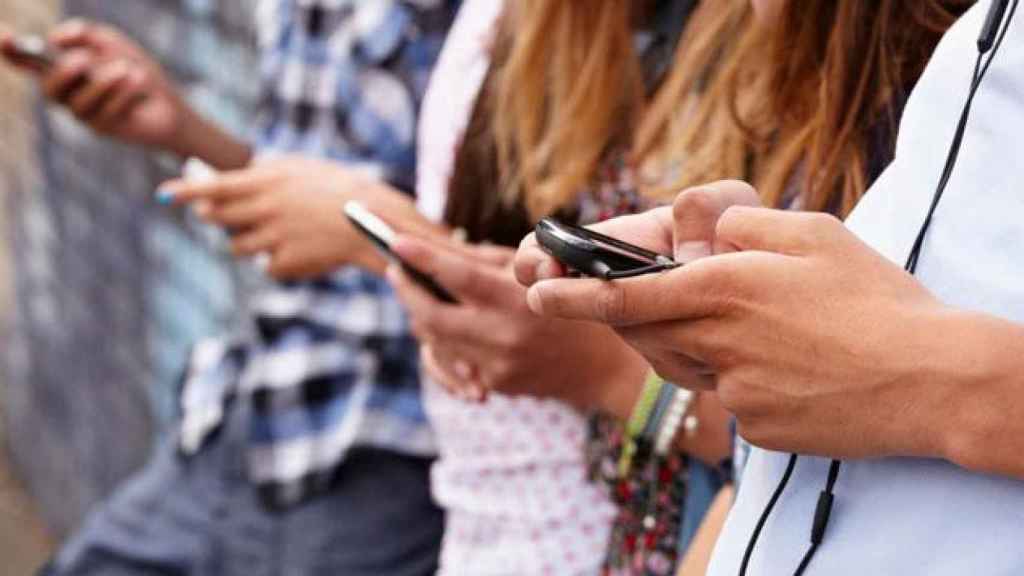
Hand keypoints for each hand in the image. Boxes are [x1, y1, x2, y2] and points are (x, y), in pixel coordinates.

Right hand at [0, 20, 248, 168]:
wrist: (169, 104)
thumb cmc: (136, 72)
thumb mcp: (112, 44)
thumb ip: (85, 34)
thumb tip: (56, 37)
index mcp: (63, 70)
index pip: (28, 63)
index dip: (11, 52)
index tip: (4, 36)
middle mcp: (68, 95)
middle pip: (48, 90)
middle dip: (63, 73)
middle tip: (82, 60)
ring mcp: (84, 115)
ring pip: (78, 104)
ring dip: (103, 82)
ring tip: (128, 68)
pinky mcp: (104, 129)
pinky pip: (106, 112)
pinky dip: (124, 93)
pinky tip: (139, 80)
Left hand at [160, 155, 437, 279]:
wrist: (369, 220)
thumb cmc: (336, 188)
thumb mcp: (299, 168)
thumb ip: (261, 175)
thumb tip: (224, 186)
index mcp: (267, 182)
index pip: (213, 186)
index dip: (185, 192)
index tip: (164, 195)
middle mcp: (265, 209)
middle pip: (216, 219)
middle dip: (214, 218)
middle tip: (224, 215)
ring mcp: (274, 238)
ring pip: (237, 247)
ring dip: (247, 242)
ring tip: (276, 231)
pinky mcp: (285, 263)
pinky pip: (267, 265)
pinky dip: (277, 260)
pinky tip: (300, 249)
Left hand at [388, 235, 649, 413]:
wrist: (607, 366)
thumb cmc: (577, 302)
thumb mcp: (543, 271)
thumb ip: (494, 261)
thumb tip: (443, 250)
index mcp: (517, 300)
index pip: (457, 275)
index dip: (422, 257)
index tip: (395, 241)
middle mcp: (503, 336)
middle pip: (430, 315)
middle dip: (406, 290)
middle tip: (395, 269)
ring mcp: (497, 365)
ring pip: (434, 340)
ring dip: (420, 314)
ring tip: (417, 293)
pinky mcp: (495, 384)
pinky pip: (451, 362)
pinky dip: (441, 341)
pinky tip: (440, 326)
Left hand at [526, 194, 954, 460]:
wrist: (932, 380)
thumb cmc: (875, 300)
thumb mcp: (814, 233)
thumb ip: (745, 228)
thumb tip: (705, 233)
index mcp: (726, 289)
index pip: (625, 295)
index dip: (573, 294)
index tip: (537, 291)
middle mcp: (719, 344)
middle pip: (648, 334)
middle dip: (638, 318)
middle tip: (665, 301)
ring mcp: (736, 392)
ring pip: (687, 366)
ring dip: (697, 344)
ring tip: (751, 328)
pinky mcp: (759, 428)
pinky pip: (729, 398)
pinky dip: (743, 377)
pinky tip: (788, 365)